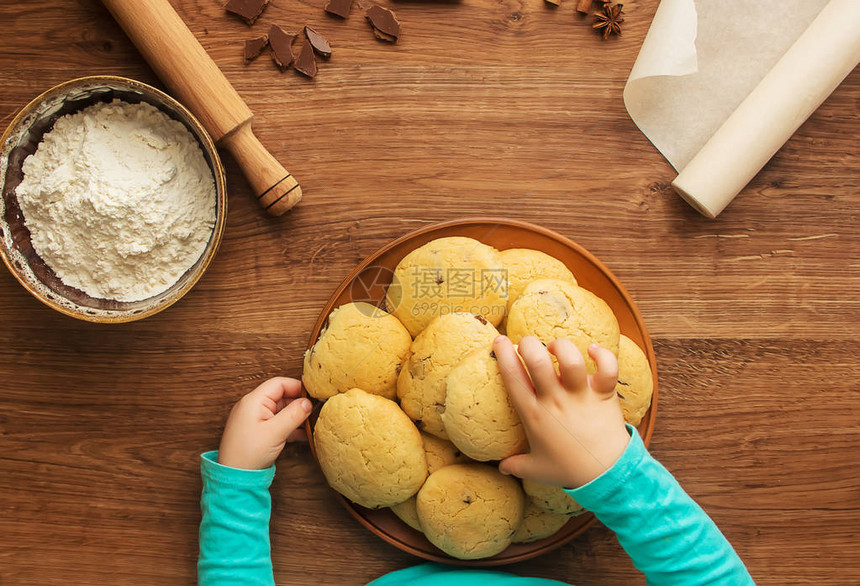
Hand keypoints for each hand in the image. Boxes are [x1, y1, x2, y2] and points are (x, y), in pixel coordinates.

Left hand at [218, 377, 312, 469]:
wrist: (234, 478)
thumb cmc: (248, 453)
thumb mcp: (276, 432)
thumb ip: (294, 414)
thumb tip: (307, 403)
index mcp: (253, 401)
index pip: (279, 384)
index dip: (297, 387)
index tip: (313, 395)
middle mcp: (252, 406)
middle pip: (280, 396)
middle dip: (298, 404)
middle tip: (314, 411)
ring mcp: (254, 419)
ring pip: (280, 411)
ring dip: (295, 417)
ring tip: (310, 424)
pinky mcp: (257, 431)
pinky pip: (276, 422)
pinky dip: (289, 426)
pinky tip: (301, 435)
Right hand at [494, 335, 628, 487]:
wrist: (606, 475)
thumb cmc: (569, 470)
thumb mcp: (537, 469)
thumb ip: (516, 465)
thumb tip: (501, 468)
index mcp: (533, 414)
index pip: (513, 378)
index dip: (504, 355)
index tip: (500, 341)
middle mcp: (555, 401)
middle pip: (537, 361)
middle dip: (528, 344)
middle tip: (528, 343)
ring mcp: (580, 396)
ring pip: (570, 360)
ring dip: (561, 347)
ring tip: (556, 348)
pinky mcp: (603, 394)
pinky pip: (607, 368)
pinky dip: (603, 354)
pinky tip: (594, 350)